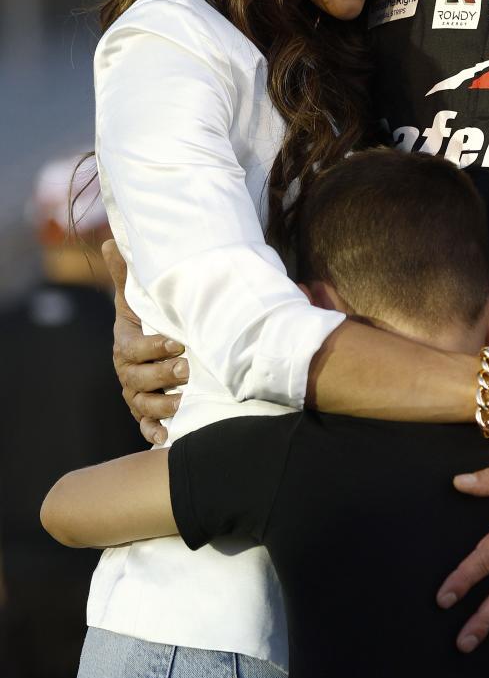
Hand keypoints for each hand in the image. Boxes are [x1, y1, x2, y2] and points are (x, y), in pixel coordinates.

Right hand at [103, 239, 187, 445]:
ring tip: (186, 399)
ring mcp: (136, 394)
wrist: (159, 346)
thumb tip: (110, 241)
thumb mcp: (138, 298)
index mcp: (125, 345)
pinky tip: (166, 436)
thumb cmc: (150, 319)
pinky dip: (153, 432)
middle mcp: (128, 372)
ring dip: (164, 403)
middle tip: (188, 368)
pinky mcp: (147, 412)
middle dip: (163, 374)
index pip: (135, 349)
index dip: (154, 348)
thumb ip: (126, 275)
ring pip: (144, 404)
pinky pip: (145, 426)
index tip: (178, 343)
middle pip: (139, 379)